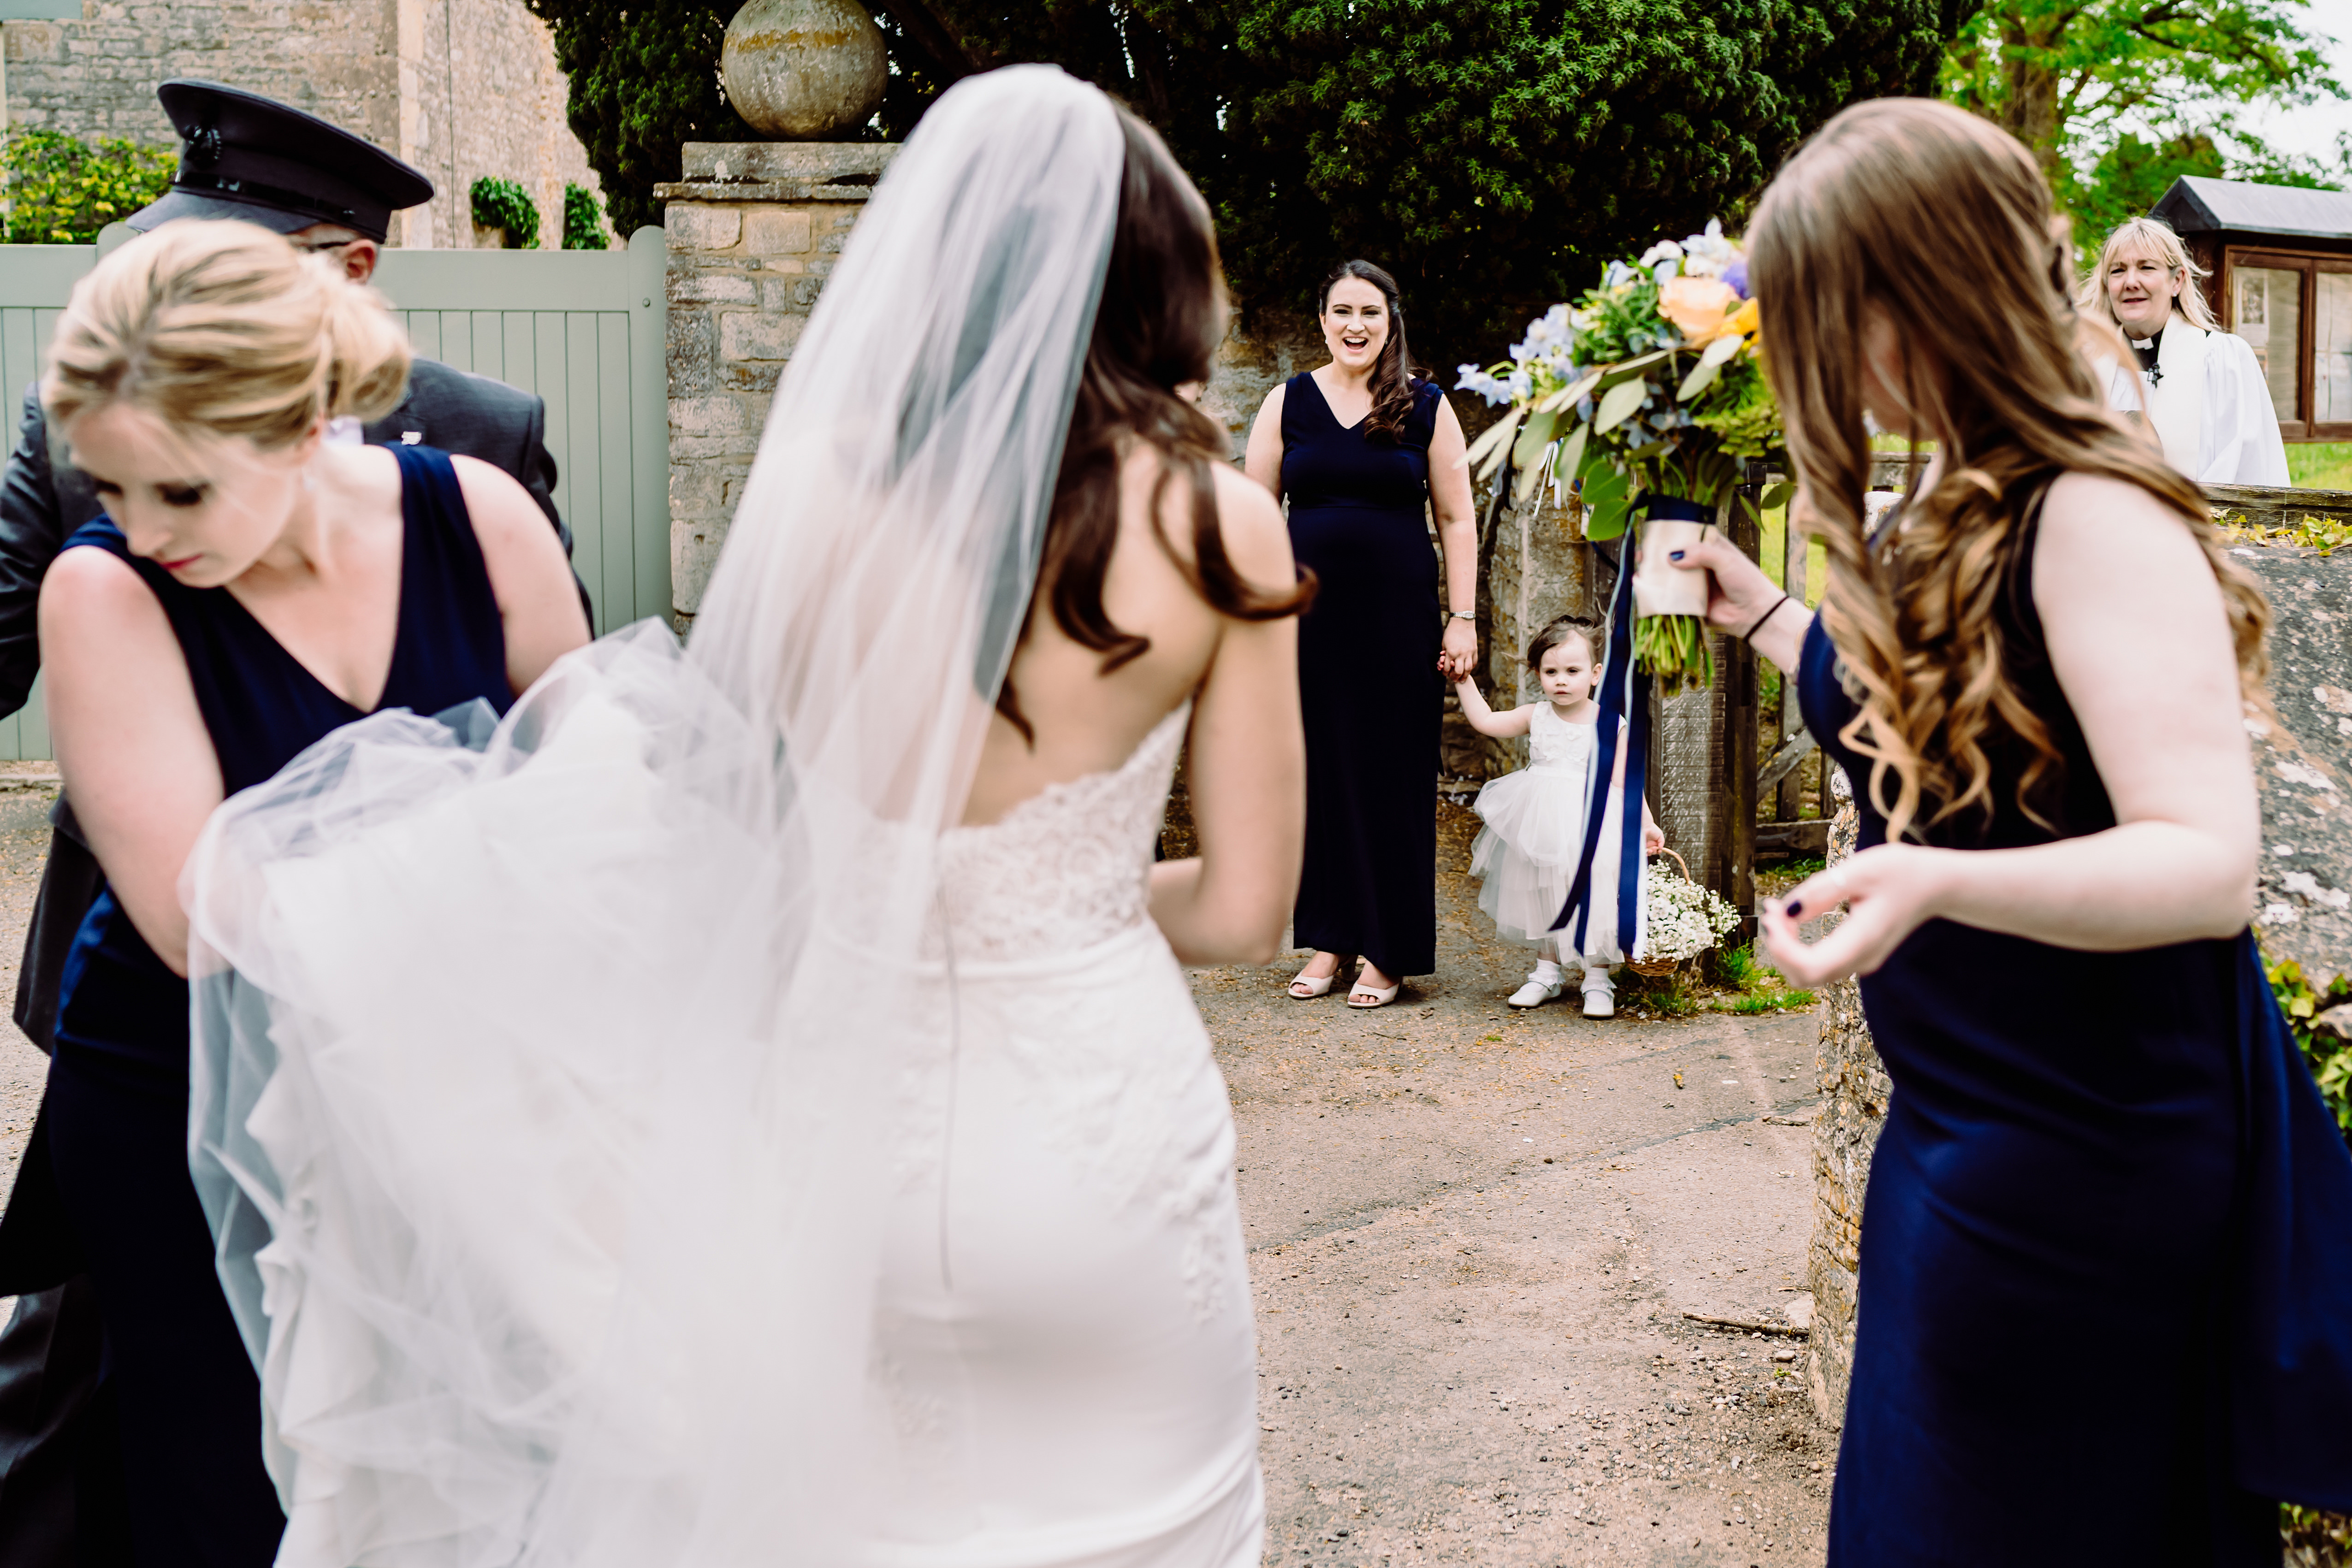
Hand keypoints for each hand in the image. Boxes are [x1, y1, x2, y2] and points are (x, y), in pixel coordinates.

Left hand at [1440, 617, 1477, 678]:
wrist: (1462, 623)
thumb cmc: (1451, 632)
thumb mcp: (1444, 643)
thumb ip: (1445, 654)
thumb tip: (1444, 663)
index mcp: (1451, 652)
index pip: (1447, 668)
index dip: (1445, 673)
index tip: (1445, 673)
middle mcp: (1461, 654)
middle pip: (1458, 671)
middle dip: (1455, 677)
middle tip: (1453, 679)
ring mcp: (1469, 652)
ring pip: (1468, 669)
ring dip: (1465, 676)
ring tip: (1462, 679)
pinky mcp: (1475, 650)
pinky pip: (1474, 663)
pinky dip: (1471, 668)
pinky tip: (1468, 670)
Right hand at [1638, 526, 1778, 634]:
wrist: (1754, 613)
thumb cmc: (1746, 581)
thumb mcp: (1725, 559)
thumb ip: (1701, 554)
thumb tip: (1672, 557)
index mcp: (1711, 548)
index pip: (1687, 536)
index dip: (1671, 535)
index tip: (1654, 533)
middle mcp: (1700, 564)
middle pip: (1674, 556)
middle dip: (1657, 554)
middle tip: (1642, 554)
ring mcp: (1693, 584)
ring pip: (1669, 576)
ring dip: (1654, 573)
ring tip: (1639, 569)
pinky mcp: (1690, 602)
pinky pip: (1670, 597)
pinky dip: (1657, 594)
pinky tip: (1644, 588)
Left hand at [1642, 820, 1664, 856]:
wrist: (1646, 826)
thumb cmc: (1653, 829)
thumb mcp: (1660, 835)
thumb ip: (1662, 842)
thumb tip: (1661, 848)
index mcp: (1656, 843)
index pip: (1658, 850)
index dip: (1659, 851)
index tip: (1659, 851)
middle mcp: (1651, 845)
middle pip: (1654, 852)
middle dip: (1655, 852)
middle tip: (1654, 848)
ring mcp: (1646, 845)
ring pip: (1649, 853)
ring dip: (1651, 853)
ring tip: (1650, 850)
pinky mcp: (1642, 845)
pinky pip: (1644, 851)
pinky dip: (1645, 853)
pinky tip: (1647, 852)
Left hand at [1756, 842, 1951, 986]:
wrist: (1935, 884)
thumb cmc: (1901, 871)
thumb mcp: (1860, 869)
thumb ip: (1822, 891)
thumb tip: (1785, 911)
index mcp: (1863, 941)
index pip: (1810, 967)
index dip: (1781, 947)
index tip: (1771, 913)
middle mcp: (1861, 960)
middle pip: (1804, 976)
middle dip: (1778, 946)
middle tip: (1770, 908)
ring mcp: (1860, 962)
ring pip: (1808, 974)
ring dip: (1785, 947)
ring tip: (1776, 910)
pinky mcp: (1857, 956)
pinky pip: (1818, 963)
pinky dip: (1797, 947)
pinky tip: (1791, 918)